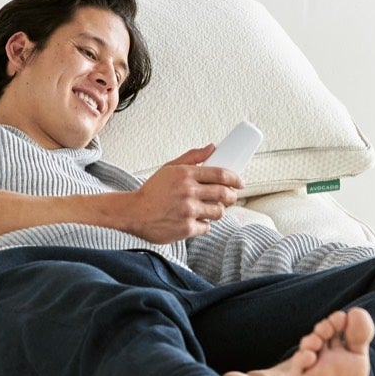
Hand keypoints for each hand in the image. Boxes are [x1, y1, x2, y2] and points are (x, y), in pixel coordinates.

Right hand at [123, 144, 241, 242]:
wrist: (133, 213)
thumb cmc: (152, 191)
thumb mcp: (169, 169)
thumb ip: (192, 158)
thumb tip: (213, 147)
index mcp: (185, 174)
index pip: (220, 174)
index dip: (235, 178)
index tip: (240, 182)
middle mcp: (188, 192)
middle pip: (224, 194)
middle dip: (232, 196)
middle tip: (232, 197)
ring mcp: (188, 211)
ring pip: (218, 212)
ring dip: (219, 211)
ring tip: (212, 210)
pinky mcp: (186, 228)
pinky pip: (206, 227)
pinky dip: (204, 225)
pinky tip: (195, 221)